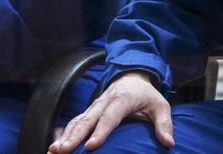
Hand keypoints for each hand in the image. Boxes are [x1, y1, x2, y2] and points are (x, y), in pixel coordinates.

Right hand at [49, 72, 171, 152]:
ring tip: (53, 152)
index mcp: (122, 99)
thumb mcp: (160, 105)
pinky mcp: (88, 111)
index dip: (100, 132)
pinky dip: (63, 135)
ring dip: (64, 137)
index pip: (110, 117)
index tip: (91, 146)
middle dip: (73, 137)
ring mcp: (94, 106)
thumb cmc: (146, 94)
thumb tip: (169, 143)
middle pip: (87, 120)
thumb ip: (164, 123)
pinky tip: (54, 148)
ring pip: (77, 121)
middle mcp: (104, 102)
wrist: (132, 76)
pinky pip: (74, 123)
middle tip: (62, 151)